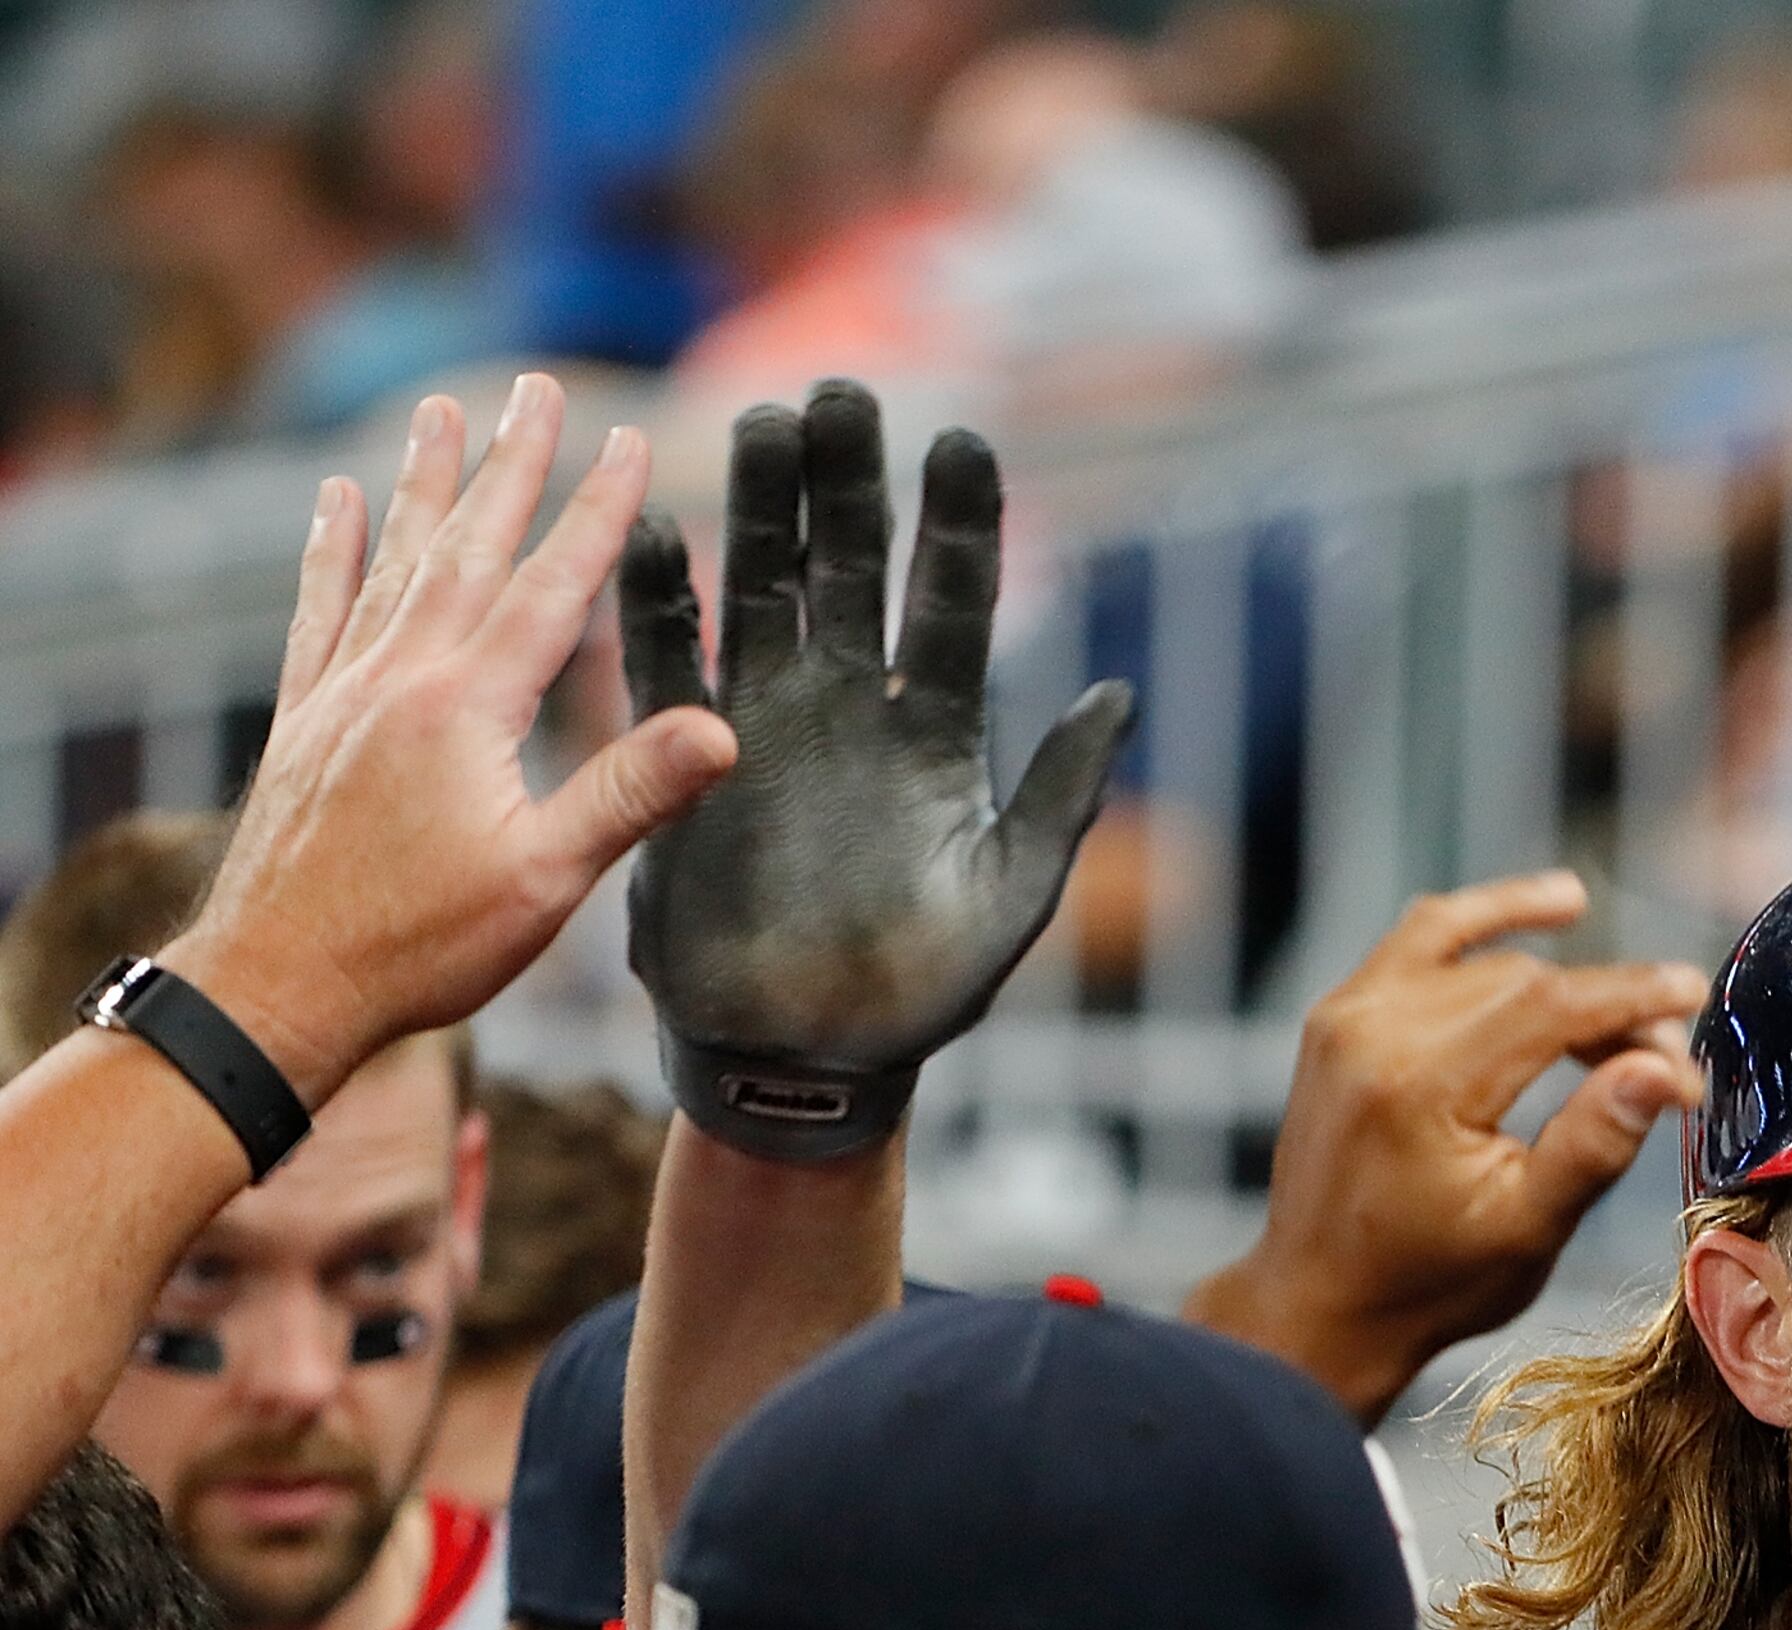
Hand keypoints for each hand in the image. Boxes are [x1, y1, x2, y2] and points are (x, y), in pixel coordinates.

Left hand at [166, 377, 736, 1098]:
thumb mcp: (546, 881)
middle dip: (510, 464)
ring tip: (441, 412)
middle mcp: (399, 677)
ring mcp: (343, 692)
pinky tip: (335, 501)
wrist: (279, 981)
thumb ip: (631, 795)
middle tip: (537, 388)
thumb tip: (724, 730)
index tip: (632, 439)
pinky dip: (331, 549)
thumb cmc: (420, 945)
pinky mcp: (304, 719)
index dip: (598, 511)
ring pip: (393, 561)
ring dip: (425, 483)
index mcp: (466, 706)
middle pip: (467, 547)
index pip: (549, 586)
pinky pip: (319, 610)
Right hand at [619, 380, 1133, 1161]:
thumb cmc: (921, 990)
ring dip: (759, 508)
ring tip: (758, 421)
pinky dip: (659, 600)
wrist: (809, 1059)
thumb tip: (1122, 695)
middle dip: (849, 481)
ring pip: (764, 589)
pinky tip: (651, 528)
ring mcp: (768, 725)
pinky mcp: (688, 760)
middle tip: (841, 391)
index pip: (955, 601)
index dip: (958, 523)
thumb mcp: (1010, 897)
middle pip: (853, 568)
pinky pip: (667, 663)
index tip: (962, 439)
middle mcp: (853, 708)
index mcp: (938, 732)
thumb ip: (1057, 797)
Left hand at [1190, 874, 1708, 1424]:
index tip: (1694, 995)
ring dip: (1558, 971)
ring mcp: (1347, 1017)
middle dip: (1604, 1006)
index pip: (1550, 1004)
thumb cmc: (1425, 1283)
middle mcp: (1373, 1033)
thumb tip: (1665, 1069)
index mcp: (1420, 1087)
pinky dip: (1485, 923)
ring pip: (1480, 955)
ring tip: (1622, 1002)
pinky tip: (1549, 910)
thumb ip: (1596, 1142)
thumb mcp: (1528, 1229)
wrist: (1317, 1303)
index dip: (1633, 996)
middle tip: (1659, 1063)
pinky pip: (1423, 940)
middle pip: (1521, 977)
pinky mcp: (1339, 1016)